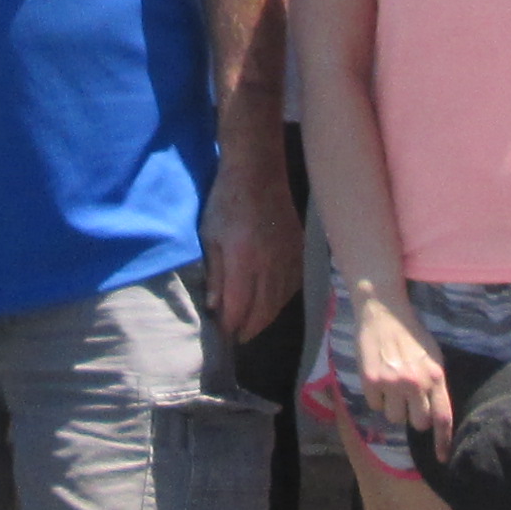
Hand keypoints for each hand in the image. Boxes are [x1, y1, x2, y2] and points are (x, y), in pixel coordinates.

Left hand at [201, 154, 298, 344]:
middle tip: (236, 337)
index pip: (239, 307)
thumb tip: (215, 308)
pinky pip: (292, 287)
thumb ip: (215, 274)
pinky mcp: (300, 252)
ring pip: (279, 302)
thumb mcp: (210, 236)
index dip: (230, 325)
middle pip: (263, 311)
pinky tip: (269, 303)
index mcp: (244, 260)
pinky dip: (280, 300)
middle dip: (248, 328)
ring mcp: (289, 258)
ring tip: (251, 324)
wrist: (259, 171)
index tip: (222, 334)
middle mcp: (271, 264)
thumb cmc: (226, 202)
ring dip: (265, 317)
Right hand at [349, 295, 450, 452]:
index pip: (443, 417)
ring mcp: (392, 382)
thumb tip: (436, 415)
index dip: (443, 441)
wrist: (384, 312)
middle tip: (407, 399)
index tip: (443, 458)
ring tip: (392, 384)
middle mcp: (416, 382)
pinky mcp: (371, 380)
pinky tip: (378, 377)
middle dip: (412, 415)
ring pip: (394, 418)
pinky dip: (376, 397)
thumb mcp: (433, 357)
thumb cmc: (412, 336)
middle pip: (417, 423)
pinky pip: (375, 406)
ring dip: (392, 406)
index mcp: (435, 376)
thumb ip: (436, 385)